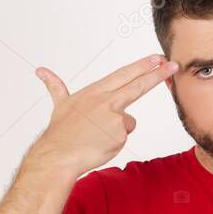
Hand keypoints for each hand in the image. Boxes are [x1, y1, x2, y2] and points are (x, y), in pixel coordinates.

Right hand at [27, 54, 178, 177]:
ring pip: (127, 121)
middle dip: (157, 74)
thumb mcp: (60, 105)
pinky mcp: (119, 133)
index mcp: (94, 91)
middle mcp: (106, 100)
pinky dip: (114, 143)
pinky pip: (124, 138)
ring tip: (95, 136)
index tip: (156, 58)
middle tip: (172, 64)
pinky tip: (99, 144)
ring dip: (116, 130)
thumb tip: (40, 70)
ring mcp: (114, 116)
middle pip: (137, 85)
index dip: (141, 66)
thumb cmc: (60, 133)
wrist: (57, 155)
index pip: (123, 75)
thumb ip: (56, 87)